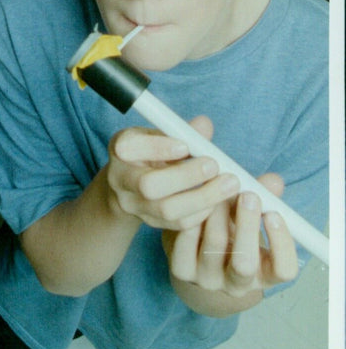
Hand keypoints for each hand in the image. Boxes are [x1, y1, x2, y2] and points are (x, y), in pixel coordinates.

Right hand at [107, 116, 239, 230]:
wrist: (134, 183)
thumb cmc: (152, 151)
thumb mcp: (160, 135)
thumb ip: (181, 131)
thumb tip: (204, 125)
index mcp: (121, 148)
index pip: (129, 147)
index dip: (157, 147)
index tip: (186, 146)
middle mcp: (120, 178)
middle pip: (148, 185)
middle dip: (186, 177)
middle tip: (214, 166)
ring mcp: (133, 204)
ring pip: (166, 209)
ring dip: (202, 197)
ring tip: (229, 184)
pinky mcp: (150, 222)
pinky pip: (178, 223)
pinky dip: (202, 212)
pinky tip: (219, 200)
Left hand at [164, 172, 298, 302]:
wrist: (195, 245)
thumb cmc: (232, 226)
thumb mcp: (251, 216)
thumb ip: (264, 199)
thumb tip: (273, 181)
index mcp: (264, 275)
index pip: (284, 270)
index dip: (281, 243)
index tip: (274, 213)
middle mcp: (238, 284)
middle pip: (245, 264)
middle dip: (247, 226)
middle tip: (248, 195)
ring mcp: (208, 280)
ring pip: (214, 245)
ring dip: (218, 212)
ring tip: (218, 187)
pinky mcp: (183, 269)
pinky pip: (187, 240)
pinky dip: (192, 216)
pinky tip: (196, 198)